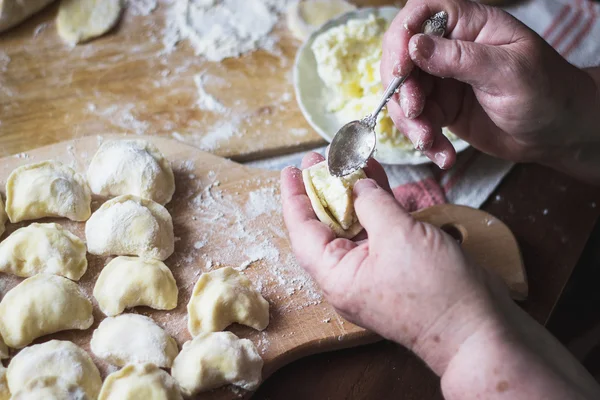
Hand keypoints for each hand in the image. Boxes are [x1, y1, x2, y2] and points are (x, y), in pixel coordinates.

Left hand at [280, 153, 508, 373]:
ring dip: (353, 193)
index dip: (295, 196)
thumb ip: (372, 203)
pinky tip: (376, 179)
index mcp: (336, 275)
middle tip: (322, 158)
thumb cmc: (435, 290)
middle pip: (326, 225)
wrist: (479, 329)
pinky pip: (378, 231)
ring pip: (354, 225)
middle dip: (324, 189)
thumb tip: (358, 186)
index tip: (291, 169)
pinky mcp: (396, 267)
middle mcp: (348, 275)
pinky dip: (377, 205)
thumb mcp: (397, 235)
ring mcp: (373, 272)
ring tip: (348, 160)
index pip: (302, 230)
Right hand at [381, 0, 599, 175]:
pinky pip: (418, 122)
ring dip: (411, 122)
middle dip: (401, 89)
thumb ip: (460, 58)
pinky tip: (443, 155)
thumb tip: (414, 45)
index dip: (402, 37)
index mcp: (470, 25)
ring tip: (429, 142)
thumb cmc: (546, 92)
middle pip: (402, 57)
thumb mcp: (507, 72)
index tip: (400, 69)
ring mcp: (443, 81)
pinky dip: (424, 141)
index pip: (421, 14)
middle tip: (415, 112)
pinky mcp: (442, 110)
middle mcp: (450, 49)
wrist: (558, 134)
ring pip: (404, 95)